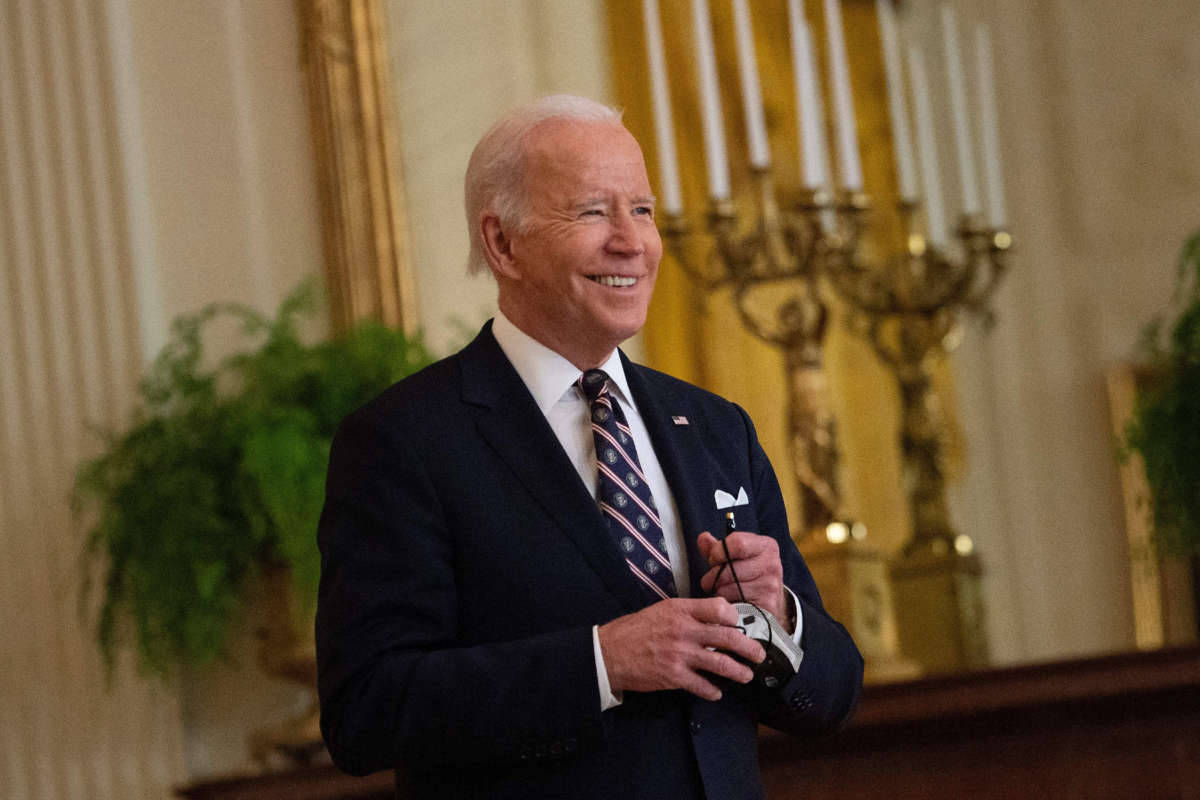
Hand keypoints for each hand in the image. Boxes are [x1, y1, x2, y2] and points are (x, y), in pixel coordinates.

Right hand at [597, 597, 765, 700]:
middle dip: (749, 648)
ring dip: (739, 672)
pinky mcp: (674, 676)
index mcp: (681, 610)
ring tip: (747, 675)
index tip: (740, 624)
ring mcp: (680, 654)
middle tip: (758, 654)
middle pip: (728, 637)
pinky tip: (717, 692)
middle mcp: (684, 630)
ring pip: (721, 664)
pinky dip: (713, 691)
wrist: (610, 652)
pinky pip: (702, 686)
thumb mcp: (662, 610)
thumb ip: (688, 613)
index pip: (719, 609)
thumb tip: (715, 619)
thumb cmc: (635, 629)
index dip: (735, 617)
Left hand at [697, 530, 786, 623]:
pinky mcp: (765, 605)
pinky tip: (732, 601)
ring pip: (726, 587)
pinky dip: (726, 603)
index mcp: (766, 546)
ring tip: (725, 590)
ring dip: (718, 591)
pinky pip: (731, 603)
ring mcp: (770, 586)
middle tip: (716, 579)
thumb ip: (717, 548)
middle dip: (713, 575)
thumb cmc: (748, 576)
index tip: (714, 559)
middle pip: (727, 567)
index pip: (737, 542)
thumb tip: (703, 538)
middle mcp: (771, 564)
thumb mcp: (735, 557)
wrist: (769, 604)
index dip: (718, 552)